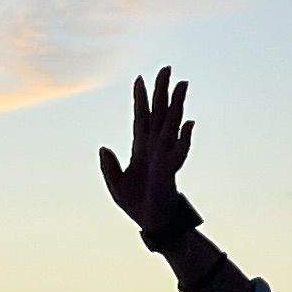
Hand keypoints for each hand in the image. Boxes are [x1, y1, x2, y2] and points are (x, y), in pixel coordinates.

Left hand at [99, 64, 194, 235]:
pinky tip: (188, 123)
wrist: (152, 223)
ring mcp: (164, 156)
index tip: (139, 79)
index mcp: (141, 149)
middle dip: (161, 91)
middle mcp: (155, 148)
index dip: (140, 99)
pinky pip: (178, 151)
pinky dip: (184, 138)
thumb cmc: (137, 204)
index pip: (141, 118)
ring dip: (177, 104)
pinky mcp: (170, 169)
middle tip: (166, 68)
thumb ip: (108, 166)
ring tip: (182, 84)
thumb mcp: (115, 184)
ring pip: (171, 124)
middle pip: (158, 113)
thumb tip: (103, 148)